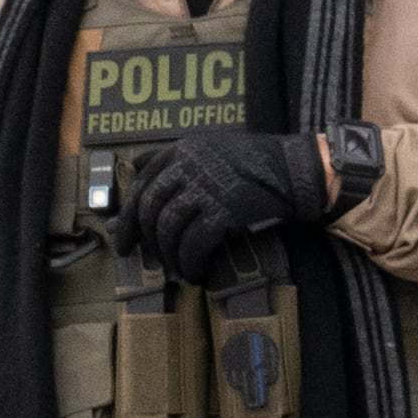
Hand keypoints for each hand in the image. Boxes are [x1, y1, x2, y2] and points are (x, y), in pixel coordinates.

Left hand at [124, 126, 343, 278]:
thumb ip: (172, 156)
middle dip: (141, 238)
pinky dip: (190, 262)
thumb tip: (136, 170)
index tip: (122, 237)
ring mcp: (205, 188)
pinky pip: (194, 244)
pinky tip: (194, 272)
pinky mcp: (223, 211)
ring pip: (169, 229)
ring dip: (169, 255)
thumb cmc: (253, 161)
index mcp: (181, 150)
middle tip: (139, 258)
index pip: (141, 184)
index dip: (128, 215)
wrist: (296, 171)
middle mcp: (188, 166)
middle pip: (150, 208)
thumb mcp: (208, 145)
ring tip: (175, 268)